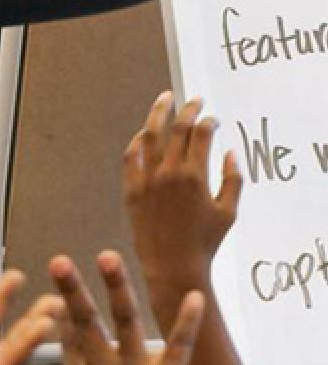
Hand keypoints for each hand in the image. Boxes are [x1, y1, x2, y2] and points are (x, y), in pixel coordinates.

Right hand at [45, 251, 203, 364]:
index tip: (49, 291)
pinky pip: (178, 344)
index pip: (65, 340)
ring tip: (108, 256)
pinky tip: (195, 296)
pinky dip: (188, 320)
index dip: (56, 313)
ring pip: (124, 321)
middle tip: (59, 262)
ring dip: (117, 286)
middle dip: (71, 289)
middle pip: (83, 322)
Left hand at [123, 92, 242, 294]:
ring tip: (165, 99)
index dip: (209, 122)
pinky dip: (138, 141)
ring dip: (158, 113)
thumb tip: (229, 152)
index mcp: (195, 176)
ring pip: (150, 135)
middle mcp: (169, 173)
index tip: (213, 119)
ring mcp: (147, 179)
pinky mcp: (131, 188)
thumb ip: (233, 179)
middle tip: (194, 100)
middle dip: (188, 110)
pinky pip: (131, 157)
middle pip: (177, 128)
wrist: (172, 265)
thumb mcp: (228, 211)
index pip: (201, 135)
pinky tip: (145, 133)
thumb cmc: (205, 241)